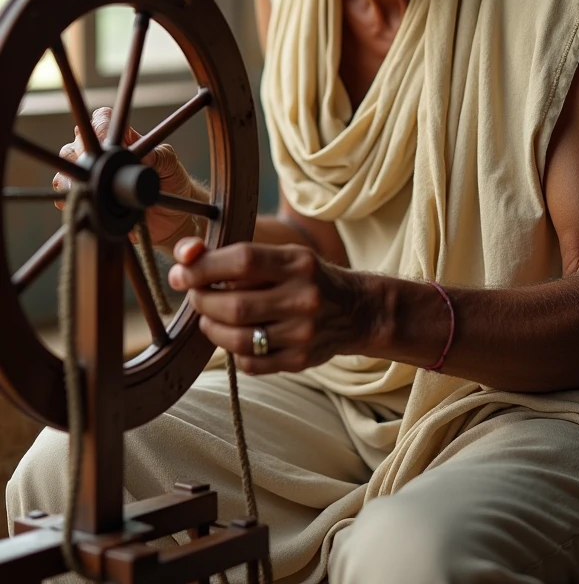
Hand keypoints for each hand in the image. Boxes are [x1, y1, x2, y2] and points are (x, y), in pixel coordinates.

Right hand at [53, 106, 196, 246]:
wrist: (171, 216)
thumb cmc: (172, 183)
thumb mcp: (170, 165)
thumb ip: (158, 156)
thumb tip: (143, 155)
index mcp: (122, 139)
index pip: (101, 120)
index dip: (99, 125)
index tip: (105, 139)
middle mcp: (102, 155)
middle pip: (75, 143)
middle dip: (80, 153)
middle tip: (93, 168)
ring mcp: (91, 177)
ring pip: (66, 168)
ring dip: (70, 177)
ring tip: (85, 187)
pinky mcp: (87, 198)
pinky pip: (65, 194)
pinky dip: (69, 197)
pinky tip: (82, 202)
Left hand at [168, 238, 374, 373]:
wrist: (356, 311)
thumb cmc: (306, 278)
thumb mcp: (282, 256)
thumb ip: (234, 256)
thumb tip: (184, 255)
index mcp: (298, 263)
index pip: (242, 261)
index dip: (204, 267)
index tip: (182, 273)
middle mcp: (304, 297)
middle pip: (235, 305)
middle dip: (203, 301)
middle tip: (195, 295)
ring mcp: (303, 333)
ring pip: (238, 339)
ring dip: (212, 328)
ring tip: (209, 317)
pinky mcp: (300, 361)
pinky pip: (250, 362)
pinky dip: (232, 351)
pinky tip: (233, 337)